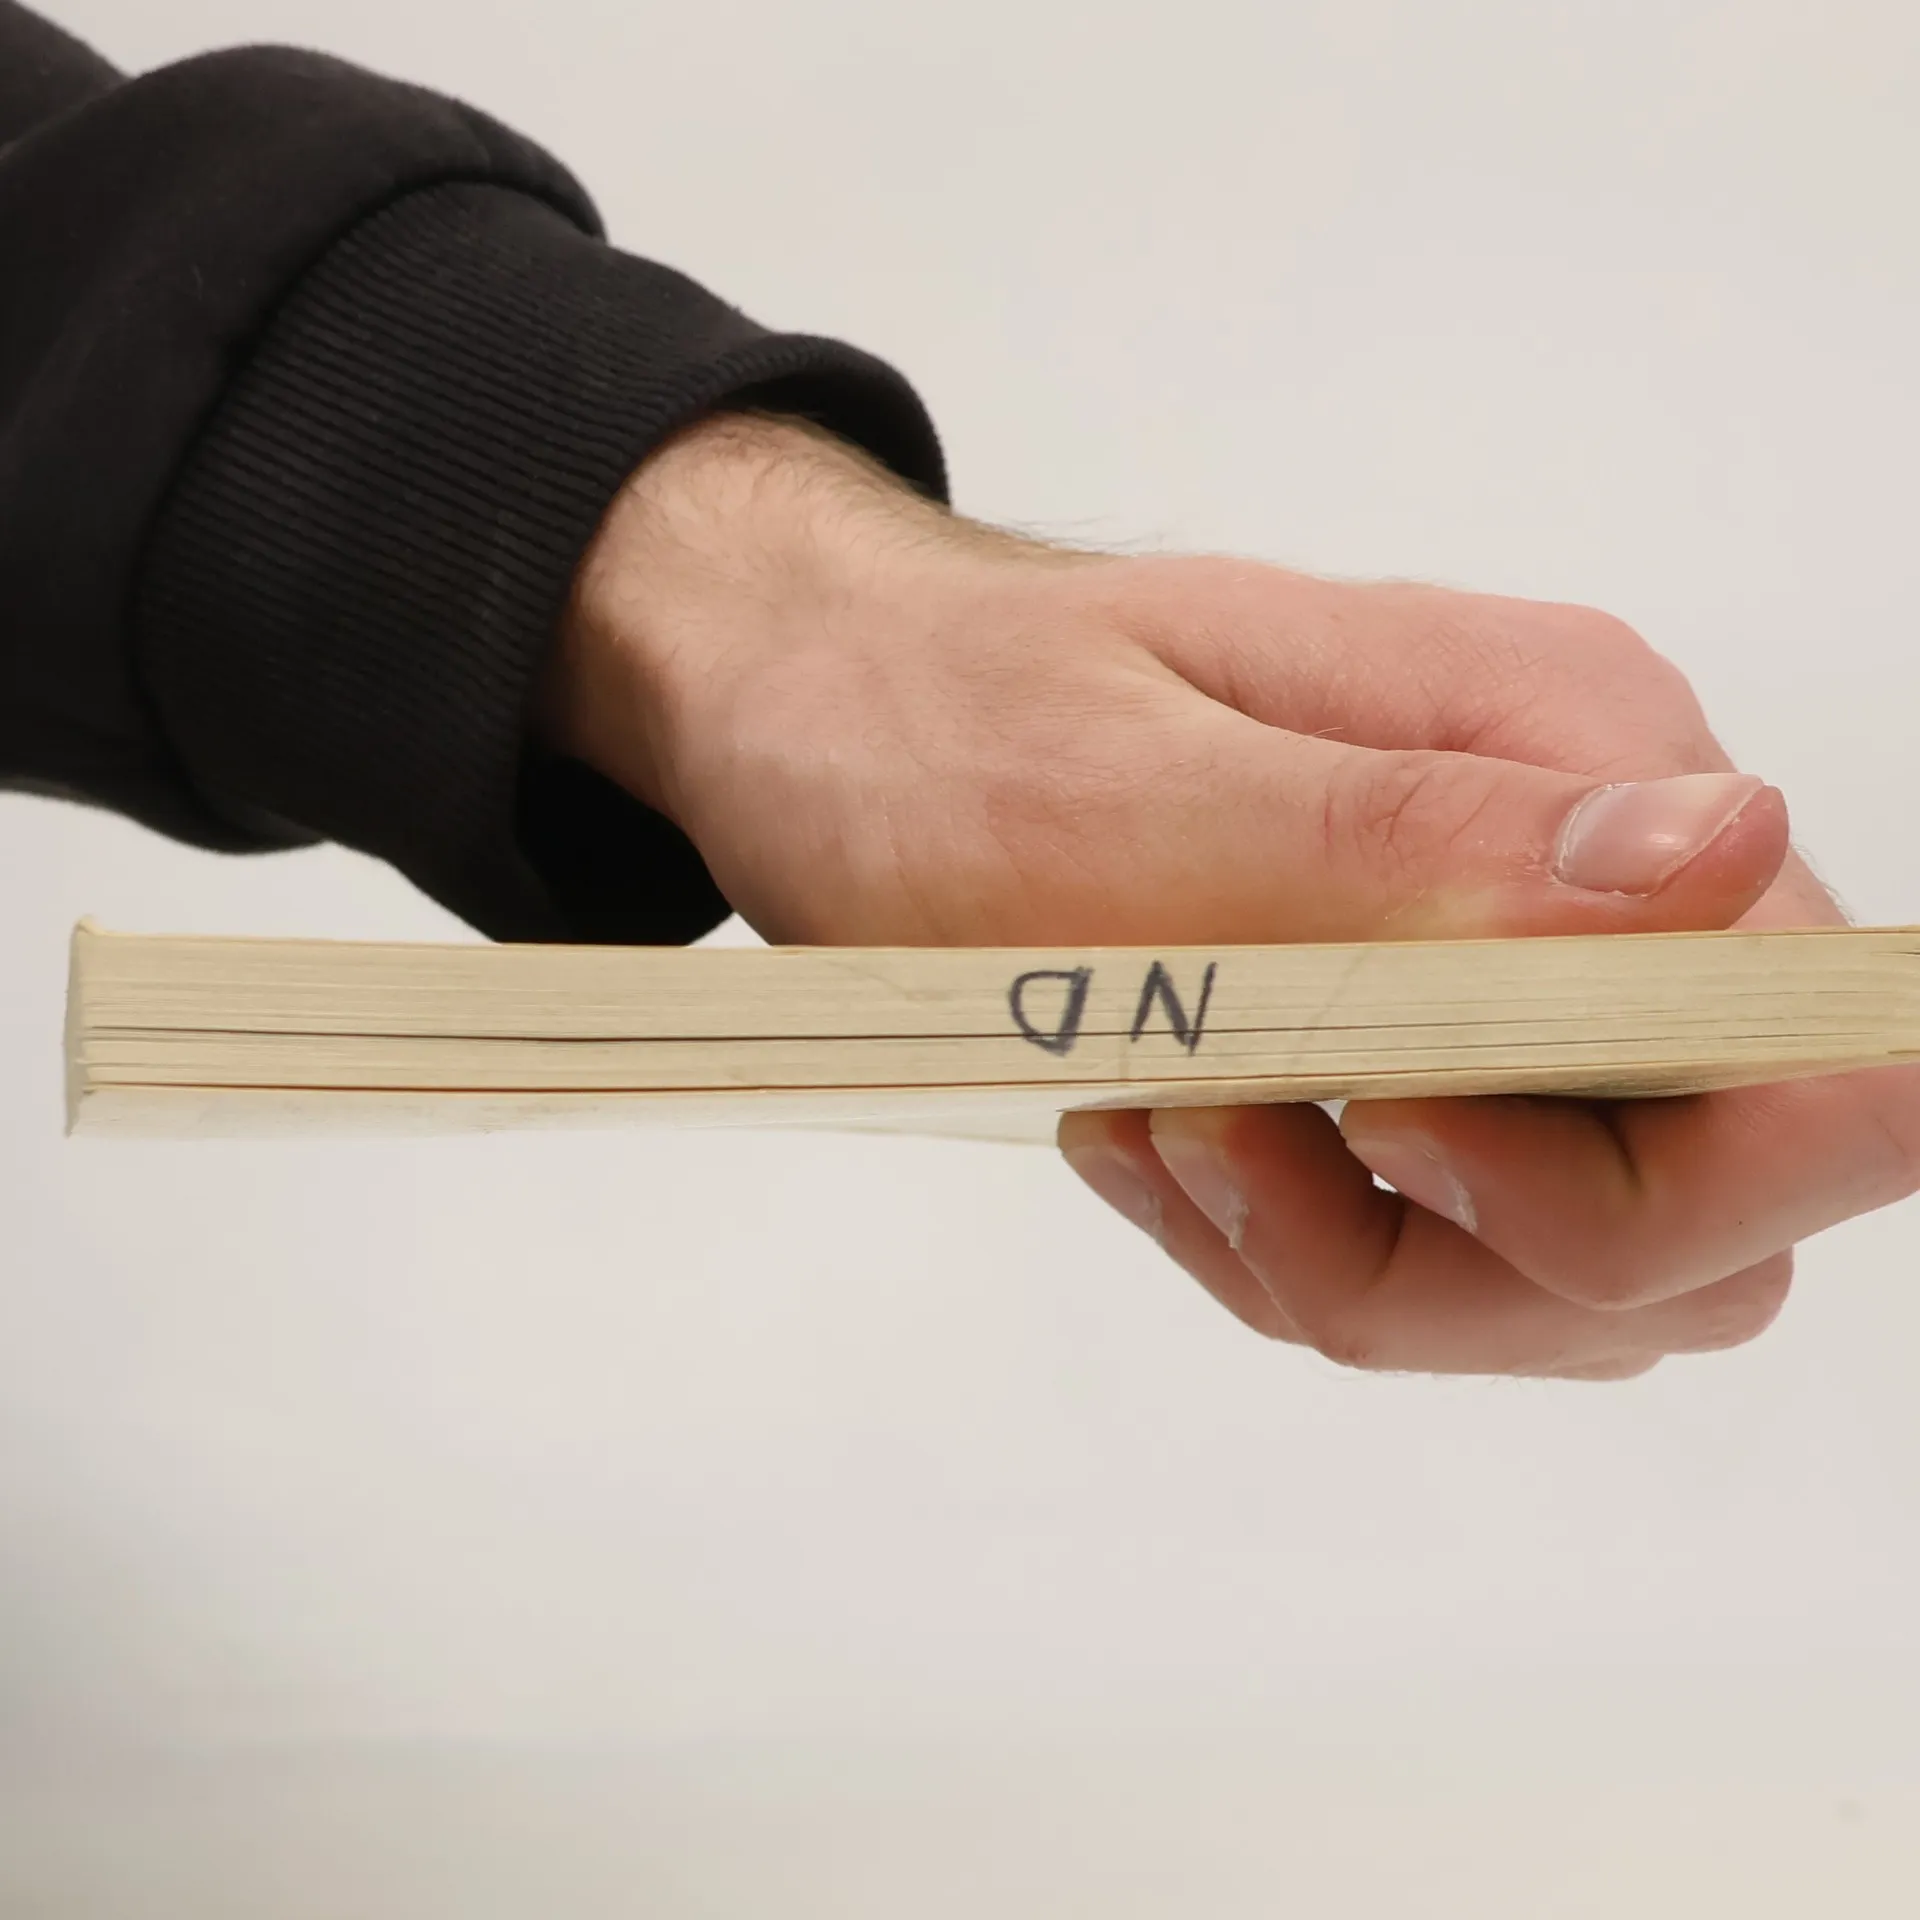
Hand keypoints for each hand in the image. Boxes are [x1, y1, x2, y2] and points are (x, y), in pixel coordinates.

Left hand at [543, 412, 1919, 1377]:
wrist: (829, 716)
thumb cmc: (937, 720)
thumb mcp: (1124, 784)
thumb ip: (1416, 841)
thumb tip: (1729, 857)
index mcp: (1569, 747)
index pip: (1822, 1047)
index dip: (1662, 1178)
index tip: (1393, 1132)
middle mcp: (1584, 869)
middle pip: (1709, 1216)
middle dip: (1472, 1262)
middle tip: (1221, 1137)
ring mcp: (1513, 973)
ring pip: (1573, 1269)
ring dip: (1365, 1268)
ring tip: (1164, 1129)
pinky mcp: (1428, 1051)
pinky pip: (1442, 1255)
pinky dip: (1299, 1249)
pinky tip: (1164, 1137)